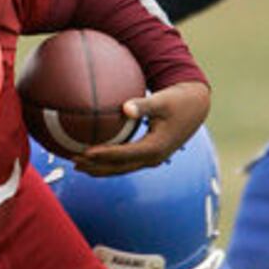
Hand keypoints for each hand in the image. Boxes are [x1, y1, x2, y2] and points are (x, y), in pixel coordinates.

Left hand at [73, 80, 210, 175]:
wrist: (195, 108)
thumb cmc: (178, 100)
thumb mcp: (162, 100)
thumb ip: (144, 105)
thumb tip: (125, 107)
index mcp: (155, 147)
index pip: (124, 154)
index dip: (104, 155)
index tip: (85, 152)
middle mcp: (153, 158)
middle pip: (119, 167)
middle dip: (96, 167)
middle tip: (73, 161)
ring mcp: (151, 160)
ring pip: (120, 168)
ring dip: (99, 168)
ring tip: (77, 165)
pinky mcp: (149, 156)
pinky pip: (124, 163)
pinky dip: (108, 163)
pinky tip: (92, 159)